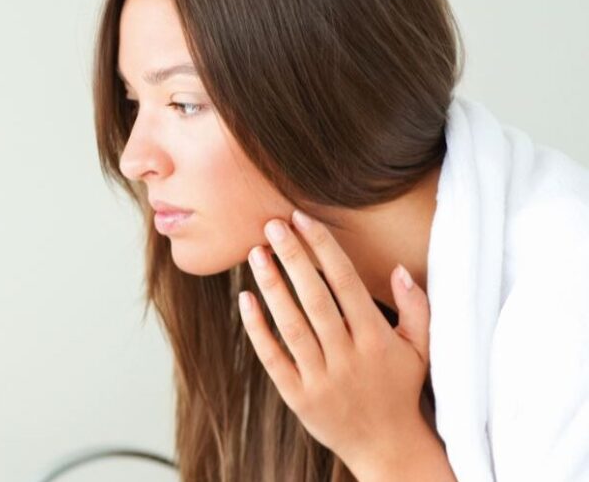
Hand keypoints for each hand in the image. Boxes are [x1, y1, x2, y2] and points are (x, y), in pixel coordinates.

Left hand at [237, 209, 434, 472]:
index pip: (345, 282)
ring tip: (256, 254)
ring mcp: (322, 379)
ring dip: (272, 286)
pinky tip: (245, 299)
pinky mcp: (299, 398)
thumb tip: (399, 268)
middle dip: (293, 258)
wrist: (387, 447)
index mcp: (377, 339)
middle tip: (272, 225)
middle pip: (315, 299)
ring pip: (291, 325)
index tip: (302, 219)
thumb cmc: (400, 389)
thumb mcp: (420, 349)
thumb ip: (416, 307)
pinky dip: (257, 329)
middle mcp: (348, 357)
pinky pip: (274, 358)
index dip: (323, 247)